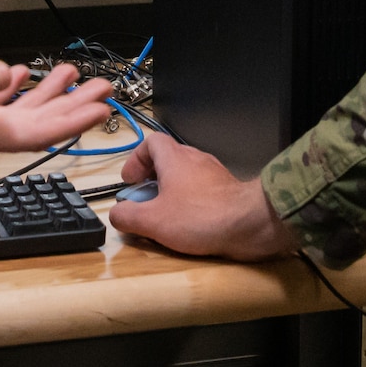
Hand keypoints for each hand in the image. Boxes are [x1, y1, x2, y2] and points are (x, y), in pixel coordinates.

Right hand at [0, 60, 112, 167]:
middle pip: (37, 124)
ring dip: (46, 95)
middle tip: (102, 87)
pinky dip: (8, 91)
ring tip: (70, 74)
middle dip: (72, 105)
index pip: (38, 131)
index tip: (101, 107)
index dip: (73, 120)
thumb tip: (1, 73)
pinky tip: (13, 76)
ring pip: (18, 114)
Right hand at [107, 132, 297, 259]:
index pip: (150, 143)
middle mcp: (194, 158)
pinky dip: (190, 201)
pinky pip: (202, 189)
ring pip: (185, 174)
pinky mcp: (227, 189)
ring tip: (165, 214)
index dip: (136, 160)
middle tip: (145, 200)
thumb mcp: (153, 221)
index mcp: (174, 158)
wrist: (249, 223)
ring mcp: (213, 172)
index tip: (130, 181)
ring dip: (171, 190)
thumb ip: (128, 216)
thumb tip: (116, 215)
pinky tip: (189, 222)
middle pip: (167, 159)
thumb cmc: (200, 217)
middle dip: (151, 179)